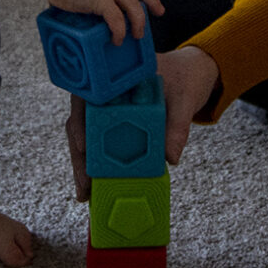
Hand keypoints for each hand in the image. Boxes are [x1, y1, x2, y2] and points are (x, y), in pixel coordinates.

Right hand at [68, 41, 216, 200]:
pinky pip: (100, 146)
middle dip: (79, 157)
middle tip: (85, 186)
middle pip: (80, 124)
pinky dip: (98, 166)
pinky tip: (96, 188)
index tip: (83, 146)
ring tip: (86, 194)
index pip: (87, 98)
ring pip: (85, 139)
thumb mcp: (184, 99)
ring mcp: (105, 111)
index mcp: (113, 78)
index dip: (80, 121)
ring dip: (84, 167)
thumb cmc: (182, 79)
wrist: (188, 74)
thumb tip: (170, 158)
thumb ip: (178, 125)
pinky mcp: (113, 127)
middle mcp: (103, 94)